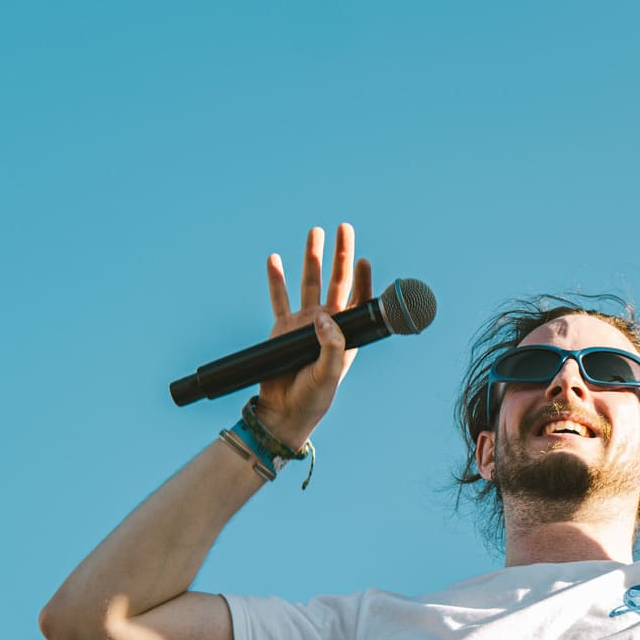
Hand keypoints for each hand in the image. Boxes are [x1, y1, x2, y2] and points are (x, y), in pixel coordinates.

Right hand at [255, 223, 372, 447]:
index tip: (364, 260)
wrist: (285, 412)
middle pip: (336, 280)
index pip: (358, 300)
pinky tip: (274, 259)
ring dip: (312, 257)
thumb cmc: (314, 398)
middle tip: (345, 227)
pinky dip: (276, 279)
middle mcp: (328, 323)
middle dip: (341, 254)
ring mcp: (305, 323)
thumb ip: (331, 346)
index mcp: (346, 334)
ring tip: (315, 231)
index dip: (363, 279)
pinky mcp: (283, 328)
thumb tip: (324, 317)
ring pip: (309, 282)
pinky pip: (279, 298)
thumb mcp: (329, 375)